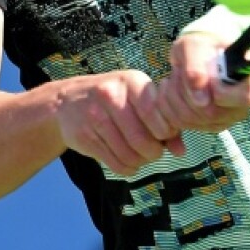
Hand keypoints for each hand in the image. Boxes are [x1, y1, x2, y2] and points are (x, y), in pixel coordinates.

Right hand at [55, 70, 184, 176]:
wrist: (68, 100)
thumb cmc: (115, 99)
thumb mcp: (137, 98)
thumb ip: (163, 121)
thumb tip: (181, 151)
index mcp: (131, 81)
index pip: (153, 111)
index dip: (165, 131)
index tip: (165, 136)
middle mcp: (111, 95)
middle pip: (141, 138)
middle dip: (153, 152)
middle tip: (154, 153)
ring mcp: (94, 116)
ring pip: (128, 154)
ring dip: (140, 162)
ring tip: (140, 157)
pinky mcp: (84, 137)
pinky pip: (114, 162)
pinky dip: (126, 169)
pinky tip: (128, 163)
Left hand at [157, 33, 249, 133]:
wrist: (200, 53)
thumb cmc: (203, 46)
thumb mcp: (195, 45)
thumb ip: (197, 66)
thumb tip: (201, 99)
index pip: (247, 96)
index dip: (221, 91)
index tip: (208, 77)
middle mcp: (243, 104)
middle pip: (212, 113)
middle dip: (186, 91)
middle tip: (180, 71)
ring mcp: (227, 118)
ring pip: (193, 120)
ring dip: (173, 97)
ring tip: (175, 79)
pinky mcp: (209, 126)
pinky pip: (183, 124)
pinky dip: (170, 107)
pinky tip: (174, 91)